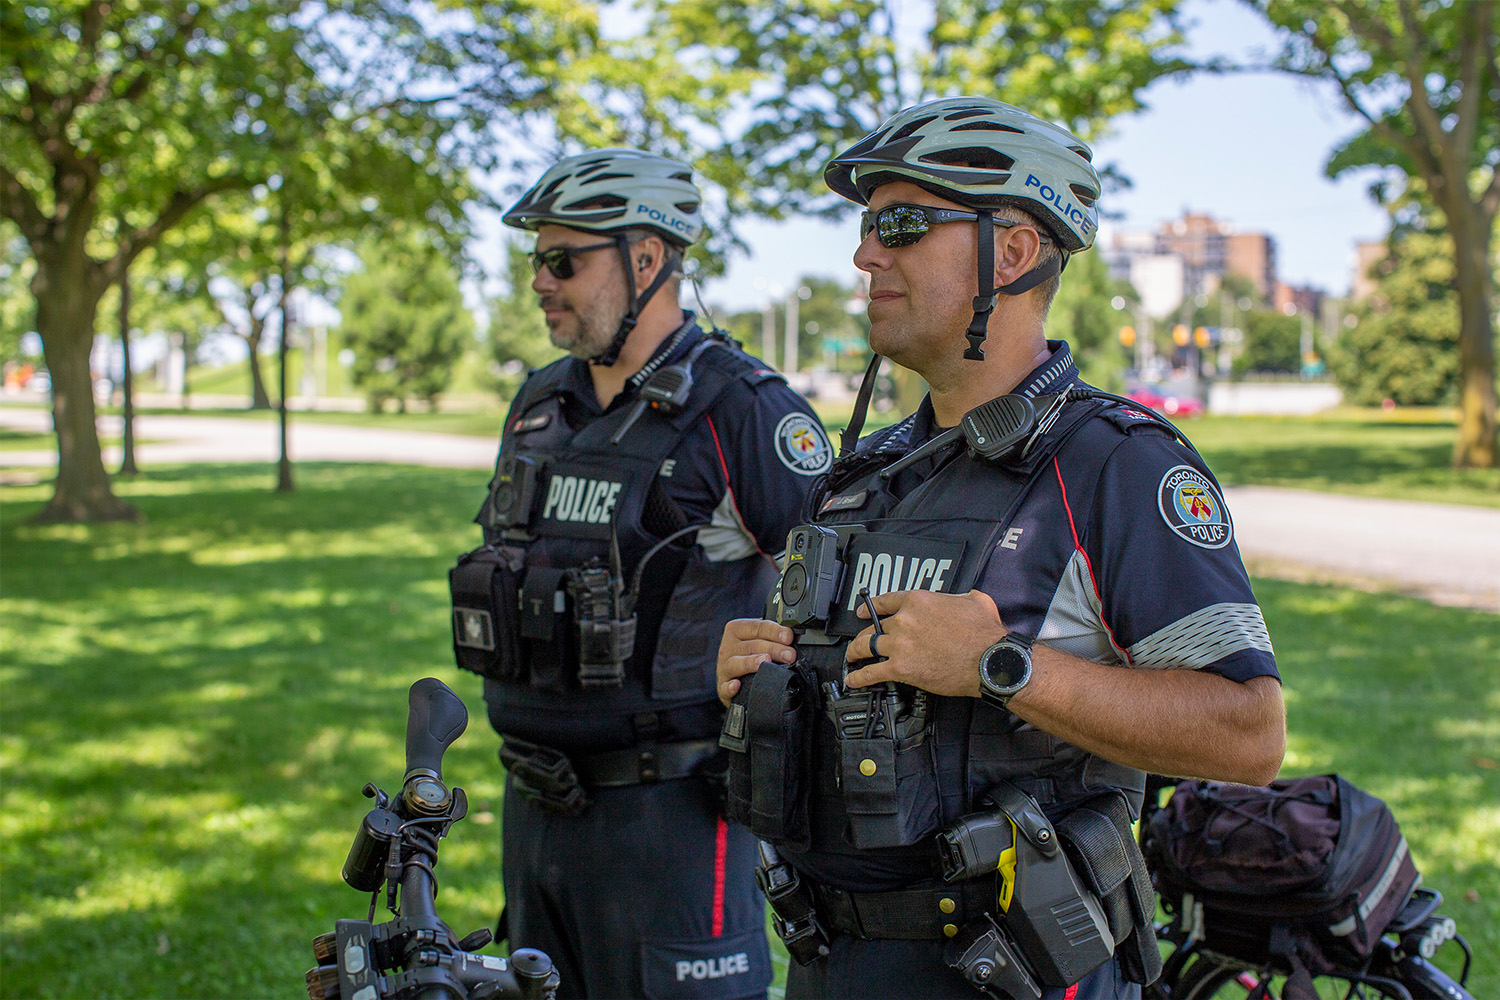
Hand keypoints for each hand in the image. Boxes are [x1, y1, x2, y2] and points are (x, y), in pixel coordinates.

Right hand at [716, 618, 796, 705]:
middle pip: (751, 646)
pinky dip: (730, 687)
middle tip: (789, 655)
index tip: (788, 637)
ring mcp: (724, 668)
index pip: (756, 627)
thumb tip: (793, 636)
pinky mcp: (723, 687)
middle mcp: (728, 648)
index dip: (774, 631)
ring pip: (735, 663)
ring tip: (766, 662)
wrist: (737, 680)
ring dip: (751, 662)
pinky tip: (737, 685)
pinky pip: (724, 687)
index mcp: (737, 631)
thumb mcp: (759, 640)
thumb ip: (772, 636)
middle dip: (773, 649)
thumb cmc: (751, 655)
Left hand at [844, 589, 1007, 697]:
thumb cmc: (985, 634)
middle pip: (875, 626)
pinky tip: (853, 680)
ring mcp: (900, 645)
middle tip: (860, 640)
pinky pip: (872, 672)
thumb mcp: (974, 600)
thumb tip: (956, 600)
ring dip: (855, 652)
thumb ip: (957, 597)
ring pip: (867, 646)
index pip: (886, 601)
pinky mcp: (901, 668)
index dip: (871, 607)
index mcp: (920, 601)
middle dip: (865, 633)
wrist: (989, 661)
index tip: (864, 611)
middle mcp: (905, 621)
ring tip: (851, 657)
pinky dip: (859, 677)